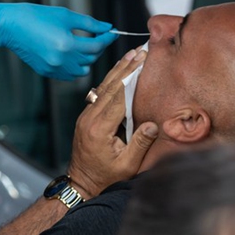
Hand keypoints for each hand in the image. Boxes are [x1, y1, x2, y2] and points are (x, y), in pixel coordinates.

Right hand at [0, 2, 117, 80]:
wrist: (10, 26)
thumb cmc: (35, 16)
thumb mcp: (65, 15)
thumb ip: (89, 23)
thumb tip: (106, 27)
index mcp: (67, 44)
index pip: (96, 46)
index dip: (106, 38)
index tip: (112, 32)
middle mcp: (61, 60)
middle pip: (90, 58)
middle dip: (98, 46)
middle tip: (98, 35)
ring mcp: (53, 68)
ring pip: (81, 70)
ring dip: (87, 59)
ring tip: (84, 46)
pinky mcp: (46, 71)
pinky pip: (68, 74)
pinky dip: (75, 66)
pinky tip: (72, 55)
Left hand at [67, 47, 156, 197]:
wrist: (81, 184)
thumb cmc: (106, 177)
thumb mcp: (127, 165)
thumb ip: (140, 143)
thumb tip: (153, 124)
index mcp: (100, 128)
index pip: (119, 97)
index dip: (132, 78)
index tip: (143, 62)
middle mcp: (90, 118)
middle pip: (110, 87)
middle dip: (127, 67)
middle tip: (141, 51)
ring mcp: (85, 116)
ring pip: (103, 88)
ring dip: (118, 71)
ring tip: (131, 55)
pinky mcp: (86, 117)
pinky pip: (99, 95)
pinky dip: (111, 82)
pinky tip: (120, 72)